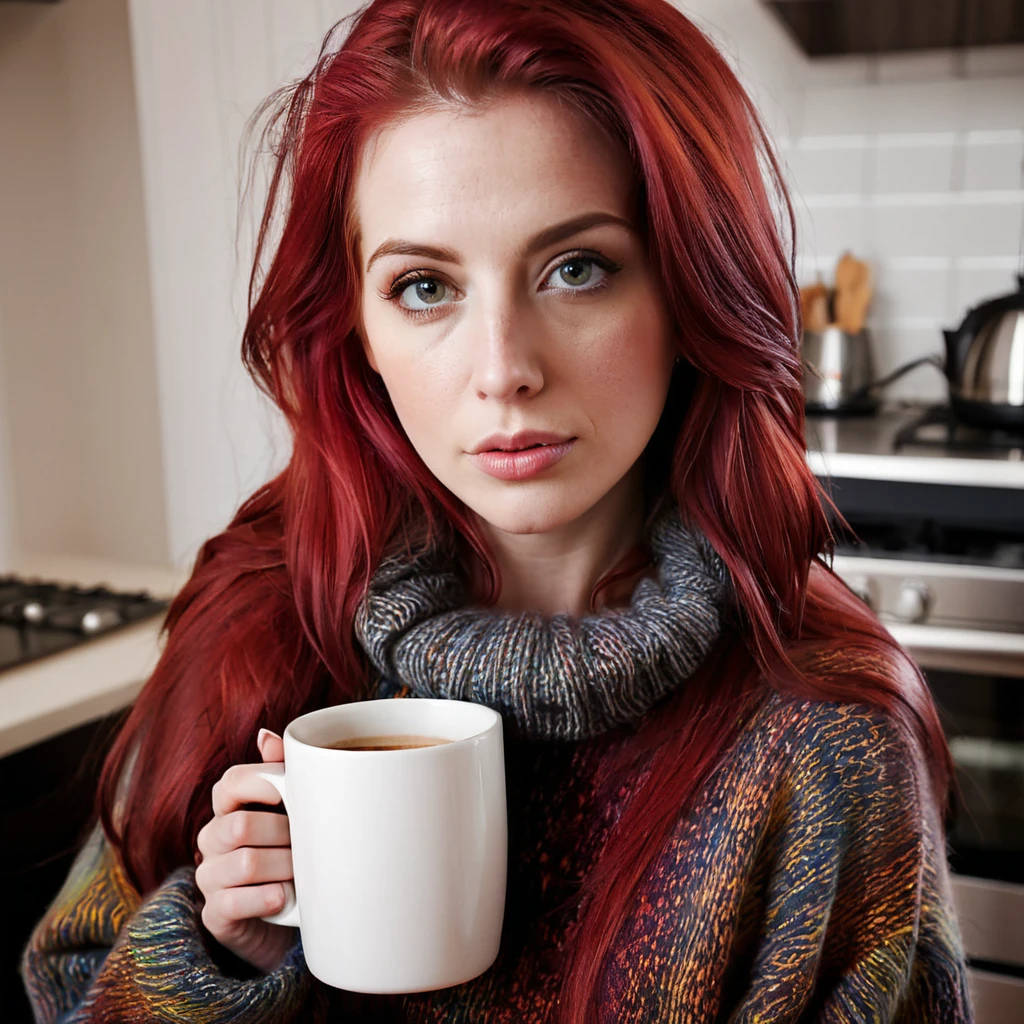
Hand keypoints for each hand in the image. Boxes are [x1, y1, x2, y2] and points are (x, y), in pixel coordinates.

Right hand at [195, 728, 294, 971]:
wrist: (287, 916)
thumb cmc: (291, 851)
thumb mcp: (292, 812)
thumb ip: (283, 773)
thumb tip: (266, 735)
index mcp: (229, 807)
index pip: (231, 782)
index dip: (262, 782)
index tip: (290, 793)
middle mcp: (212, 838)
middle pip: (242, 825)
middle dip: (284, 835)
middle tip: (309, 845)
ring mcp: (209, 877)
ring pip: (244, 863)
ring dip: (283, 868)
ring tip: (303, 874)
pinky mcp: (215, 914)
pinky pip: (234, 902)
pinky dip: (266, 898)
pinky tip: (285, 897)